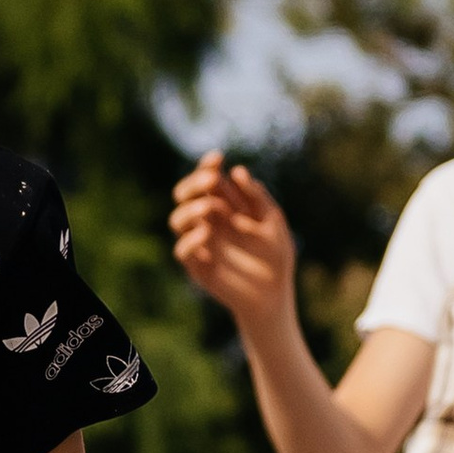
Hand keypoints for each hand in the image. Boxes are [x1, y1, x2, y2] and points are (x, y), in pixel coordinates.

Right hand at [170, 151, 297, 331]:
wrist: (275, 294)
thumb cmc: (276, 256)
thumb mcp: (273, 222)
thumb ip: (257, 197)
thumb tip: (237, 171)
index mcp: (224, 205)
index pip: (207, 179)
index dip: (207, 165)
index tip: (218, 158)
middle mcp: (208, 221)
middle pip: (185, 194)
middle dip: (194, 183)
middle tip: (212, 180)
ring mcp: (200, 243)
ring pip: (177, 219)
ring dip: (191, 209)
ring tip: (210, 208)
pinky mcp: (198, 266)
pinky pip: (182, 250)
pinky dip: (191, 240)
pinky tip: (207, 234)